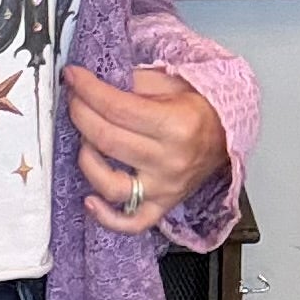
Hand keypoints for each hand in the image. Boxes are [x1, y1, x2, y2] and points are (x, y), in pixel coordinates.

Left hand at [65, 64, 227, 236]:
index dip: (87, 89)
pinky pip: (132, 223)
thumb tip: (94, 82)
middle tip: (73, 100)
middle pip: (108, 140)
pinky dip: (107, 217)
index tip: (73, 77)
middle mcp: (170, 160)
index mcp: (175, 125)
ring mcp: (165, 188)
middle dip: (80, 114)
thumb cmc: (198, 108)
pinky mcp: (162, 206)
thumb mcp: (170, 83)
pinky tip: (90, 200)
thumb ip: (132, 83)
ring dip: (87, 160)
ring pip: (112, 185)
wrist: (226, 134)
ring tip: (85, 141)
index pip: (117, 107)